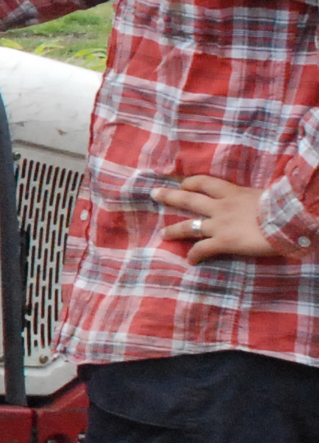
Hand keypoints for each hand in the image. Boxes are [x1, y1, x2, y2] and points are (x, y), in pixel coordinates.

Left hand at [157, 174, 284, 261]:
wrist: (287, 220)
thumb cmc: (283, 207)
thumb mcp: (264, 196)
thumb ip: (253, 199)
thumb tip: (256, 202)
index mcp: (233, 192)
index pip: (206, 182)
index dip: (191, 182)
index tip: (183, 184)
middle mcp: (220, 206)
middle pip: (188, 199)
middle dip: (170, 197)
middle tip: (155, 194)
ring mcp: (219, 225)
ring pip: (189, 226)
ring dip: (174, 231)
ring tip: (164, 235)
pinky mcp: (223, 242)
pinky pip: (203, 249)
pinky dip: (195, 255)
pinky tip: (190, 260)